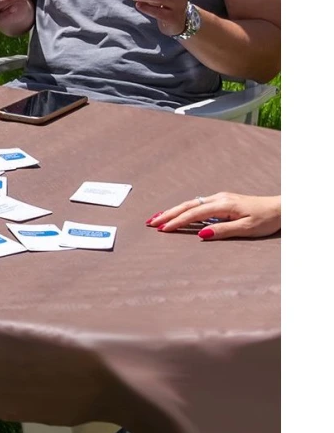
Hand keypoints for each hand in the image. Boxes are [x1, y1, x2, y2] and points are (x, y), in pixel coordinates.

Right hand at [147, 192, 280, 240]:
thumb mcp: (247, 229)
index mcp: (222, 205)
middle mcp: (217, 198)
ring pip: (190, 203)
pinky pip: (198, 204)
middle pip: (187, 205)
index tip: (161, 229)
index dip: (176, 221)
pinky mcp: (222, 201)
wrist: (282, 208)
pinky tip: (178, 213)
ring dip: (173, 210)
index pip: (193, 214)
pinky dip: (184, 209)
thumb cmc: (266, 219)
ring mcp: (219, 198)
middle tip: (151, 222)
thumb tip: (201, 234)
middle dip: (167, 214)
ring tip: (158, 217)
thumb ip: (223, 230)